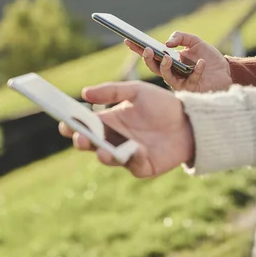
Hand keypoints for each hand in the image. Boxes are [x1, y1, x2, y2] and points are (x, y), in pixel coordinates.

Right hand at [59, 81, 193, 177]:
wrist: (191, 120)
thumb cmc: (163, 105)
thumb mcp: (137, 91)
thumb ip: (112, 91)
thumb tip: (84, 93)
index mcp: (109, 121)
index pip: (84, 125)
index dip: (72, 124)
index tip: (64, 120)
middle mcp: (114, 139)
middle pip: (91, 143)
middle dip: (82, 141)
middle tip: (79, 137)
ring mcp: (127, 154)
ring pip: (108, 157)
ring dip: (103, 154)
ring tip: (102, 150)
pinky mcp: (143, 166)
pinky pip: (133, 164)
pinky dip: (132, 157)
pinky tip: (135, 149)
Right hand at [124, 31, 231, 91]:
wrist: (226, 72)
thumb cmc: (209, 57)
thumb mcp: (196, 42)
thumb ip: (181, 37)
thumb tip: (166, 43)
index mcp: (170, 60)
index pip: (151, 54)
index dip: (138, 48)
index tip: (127, 40)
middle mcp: (172, 72)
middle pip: (153, 67)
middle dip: (148, 59)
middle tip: (147, 49)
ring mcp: (180, 81)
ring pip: (166, 76)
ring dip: (165, 66)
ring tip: (168, 56)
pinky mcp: (191, 88)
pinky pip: (191, 78)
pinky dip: (197, 69)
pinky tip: (201, 62)